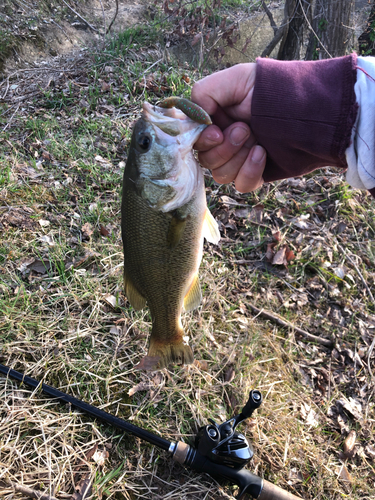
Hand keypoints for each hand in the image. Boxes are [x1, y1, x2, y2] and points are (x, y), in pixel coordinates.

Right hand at [191, 63, 265, 192]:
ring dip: (237, 159)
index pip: (194, 139)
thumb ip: (203, 93)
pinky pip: (241, 185)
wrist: (311, 110)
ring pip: (221, 175)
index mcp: (216, 119)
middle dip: (224, 149)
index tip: (217, 133)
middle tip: (245, 130)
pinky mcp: (256, 173)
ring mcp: (241, 158)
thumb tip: (194, 120)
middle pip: (206, 160)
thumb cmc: (274, 90)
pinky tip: (262, 155)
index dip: (202, 141)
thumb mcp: (235, 79)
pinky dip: (249, 172)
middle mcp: (225, 140)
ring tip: (258, 142)